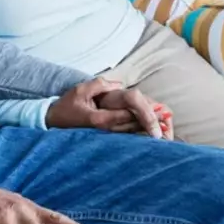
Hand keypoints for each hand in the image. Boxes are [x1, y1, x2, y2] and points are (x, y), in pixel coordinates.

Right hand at [47, 78, 169, 137]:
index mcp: (100, 119)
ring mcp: (105, 136)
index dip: (147, 113)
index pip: (128, 114)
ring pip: (130, 134)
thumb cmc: (66, 106)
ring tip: (166, 128)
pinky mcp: (105, 138)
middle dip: (152, 123)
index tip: (162, 112)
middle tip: (170, 120)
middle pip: (133, 126)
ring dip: (147, 130)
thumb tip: (119, 85)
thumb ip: (100, 85)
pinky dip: (137, 134)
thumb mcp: (80, 90)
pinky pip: (124, 136)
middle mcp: (105, 130)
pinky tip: (150, 132)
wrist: (52, 122)